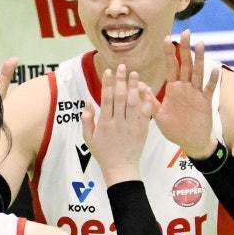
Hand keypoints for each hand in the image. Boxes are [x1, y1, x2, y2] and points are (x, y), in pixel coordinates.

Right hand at [81, 64, 153, 185]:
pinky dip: (146, 101)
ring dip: (134, 86)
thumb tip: (88, 103)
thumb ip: (87, 120)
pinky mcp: (142, 130)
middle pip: (120, 97)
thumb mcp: (88, 139)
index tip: (108, 71)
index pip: (106, 99)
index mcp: (104, 123)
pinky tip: (146, 90)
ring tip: (135, 73)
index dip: (107, 83)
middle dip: (121, 80)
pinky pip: (145, 113)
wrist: (121, 169)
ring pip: (133, 102)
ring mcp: (131, 126)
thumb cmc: (103, 154)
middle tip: (122, 66)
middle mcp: (118, 123)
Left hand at [153, 31, 219, 159]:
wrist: (191, 143)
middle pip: (185, 64)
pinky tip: (215, 68)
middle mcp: (185, 88)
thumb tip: (139, 86)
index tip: (166, 38)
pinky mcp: (206, 102)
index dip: (169, 53)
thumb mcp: (159, 115)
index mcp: (173, 89)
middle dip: (185, 49)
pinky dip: (212, 79)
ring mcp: (196, 93)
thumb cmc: (174, 129)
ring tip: (200, 43)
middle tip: (187, 32)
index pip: (170, 66)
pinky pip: (209, 88)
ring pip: (198, 73)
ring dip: (199, 59)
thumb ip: (149, 101)